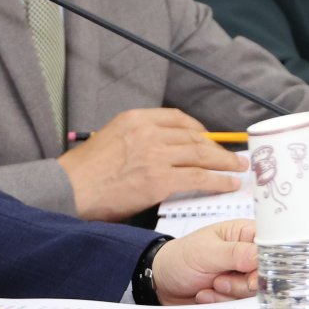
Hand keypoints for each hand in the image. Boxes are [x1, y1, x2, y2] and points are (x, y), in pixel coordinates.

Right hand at [58, 108, 248, 221]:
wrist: (70, 189)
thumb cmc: (85, 171)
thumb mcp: (110, 138)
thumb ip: (137, 138)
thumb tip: (163, 148)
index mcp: (135, 118)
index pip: (178, 118)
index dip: (199, 130)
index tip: (209, 139)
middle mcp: (148, 132)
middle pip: (193, 136)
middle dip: (217, 147)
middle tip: (234, 156)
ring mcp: (155, 155)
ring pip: (200, 155)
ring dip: (224, 162)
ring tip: (237, 168)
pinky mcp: (159, 180)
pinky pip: (198, 177)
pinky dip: (217, 180)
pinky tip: (227, 183)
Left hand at [151, 219, 257, 304]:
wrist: (161, 281)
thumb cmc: (181, 257)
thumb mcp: (205, 251)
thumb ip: (235, 254)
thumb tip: (262, 257)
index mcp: (245, 235)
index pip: (272, 248)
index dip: (267, 264)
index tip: (253, 276)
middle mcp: (249, 257)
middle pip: (267, 276)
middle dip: (242, 284)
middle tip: (218, 279)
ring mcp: (244, 278)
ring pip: (255, 295)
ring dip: (229, 294)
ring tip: (209, 285)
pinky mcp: (237, 297)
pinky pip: (242, 308)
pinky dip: (222, 303)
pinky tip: (205, 295)